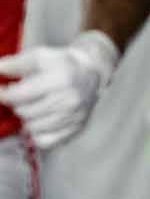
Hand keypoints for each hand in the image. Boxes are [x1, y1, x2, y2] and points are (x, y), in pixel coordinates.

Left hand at [0, 31, 117, 149]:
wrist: (92, 73)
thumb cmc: (63, 64)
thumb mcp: (39, 56)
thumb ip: (14, 64)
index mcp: (60, 79)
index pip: (18, 95)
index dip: (3, 94)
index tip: (2, 91)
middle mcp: (69, 100)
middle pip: (24, 112)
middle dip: (17, 105)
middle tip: (22, 97)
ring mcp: (74, 117)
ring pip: (32, 128)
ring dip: (27, 118)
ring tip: (33, 106)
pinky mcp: (76, 129)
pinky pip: (45, 141)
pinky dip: (37, 133)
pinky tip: (41, 120)